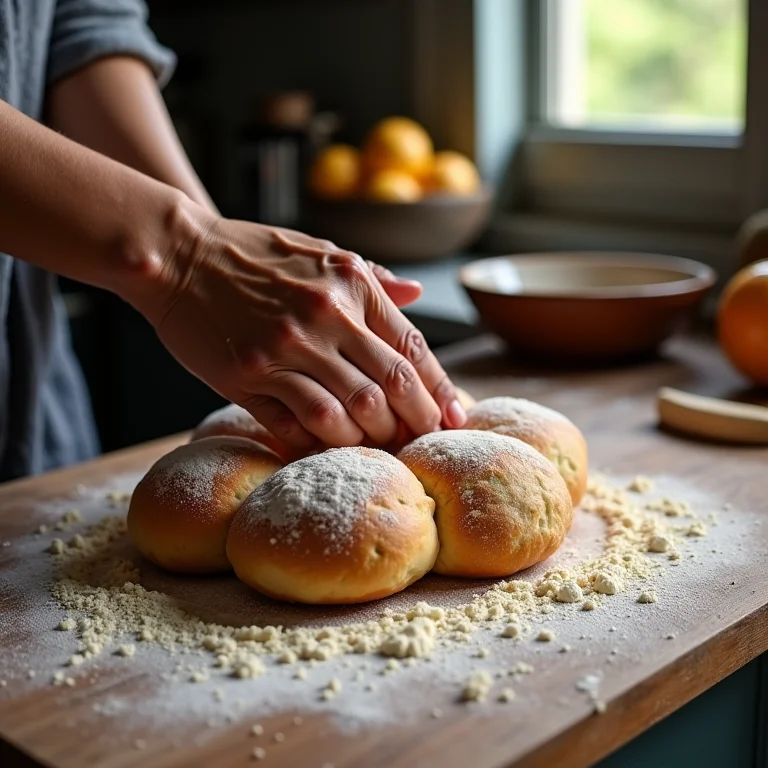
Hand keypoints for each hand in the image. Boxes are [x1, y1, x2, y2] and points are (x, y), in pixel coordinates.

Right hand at [144, 205, 466, 451]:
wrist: (179, 255)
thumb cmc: (254, 254)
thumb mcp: (320, 251)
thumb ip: (371, 277)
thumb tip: (418, 294)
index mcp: (349, 283)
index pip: (412, 346)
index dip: (440, 387)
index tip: (453, 414)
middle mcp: (324, 316)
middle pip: (392, 385)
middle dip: (417, 419)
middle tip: (422, 438)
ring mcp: (285, 349)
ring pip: (351, 410)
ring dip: (372, 435)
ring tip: (378, 443)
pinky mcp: (248, 376)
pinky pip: (300, 422)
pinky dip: (323, 440)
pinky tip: (331, 444)